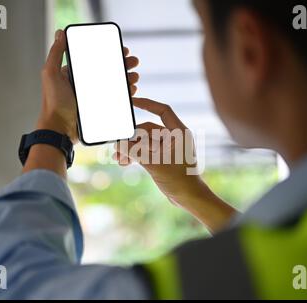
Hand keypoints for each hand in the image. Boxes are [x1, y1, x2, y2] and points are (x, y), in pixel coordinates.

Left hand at [25, 30, 139, 176]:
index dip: (111, 53)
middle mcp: (86, 85)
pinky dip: (125, 94)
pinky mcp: (100, 109)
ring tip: (135, 77)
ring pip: (115, 84)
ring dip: (127, 78)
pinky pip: (116, 100)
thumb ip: (56, 53)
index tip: (123, 50)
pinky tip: (131, 90)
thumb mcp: (51, 74)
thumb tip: (60, 32)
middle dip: (123, 65)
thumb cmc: (53, 102)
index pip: (96, 59)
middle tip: (134, 62)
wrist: (59, 129)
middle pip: (109, 71)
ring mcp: (94, 98)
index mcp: (76, 74)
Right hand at [113, 98, 235, 232]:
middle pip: (148, 130)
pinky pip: (146, 151)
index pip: (162, 111)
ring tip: (118, 158)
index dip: (147, 104)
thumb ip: (135, 152)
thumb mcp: (154, 164)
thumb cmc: (179, 180)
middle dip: (131, 138)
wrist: (189, 198)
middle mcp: (174, 137)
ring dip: (131, 149)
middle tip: (117, 146)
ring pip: (145, 142)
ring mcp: (168, 148)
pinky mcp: (163, 158)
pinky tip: (124, 162)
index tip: (133, 101)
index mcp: (179, 132)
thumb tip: (119, 145)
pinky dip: (136, 155)